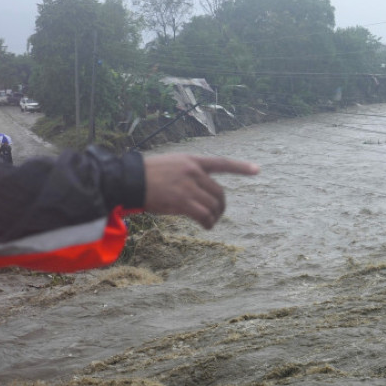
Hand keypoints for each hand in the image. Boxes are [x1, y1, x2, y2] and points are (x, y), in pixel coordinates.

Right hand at [142, 154, 258, 228]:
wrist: (129, 180)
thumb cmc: (146, 175)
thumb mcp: (171, 165)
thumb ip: (189, 174)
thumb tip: (200, 193)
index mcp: (192, 160)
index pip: (221, 163)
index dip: (241, 167)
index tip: (257, 170)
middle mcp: (193, 171)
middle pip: (219, 192)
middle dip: (221, 205)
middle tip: (218, 213)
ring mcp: (188, 186)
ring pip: (213, 205)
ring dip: (214, 216)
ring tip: (210, 222)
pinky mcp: (182, 201)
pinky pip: (203, 215)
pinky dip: (208, 222)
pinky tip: (207, 226)